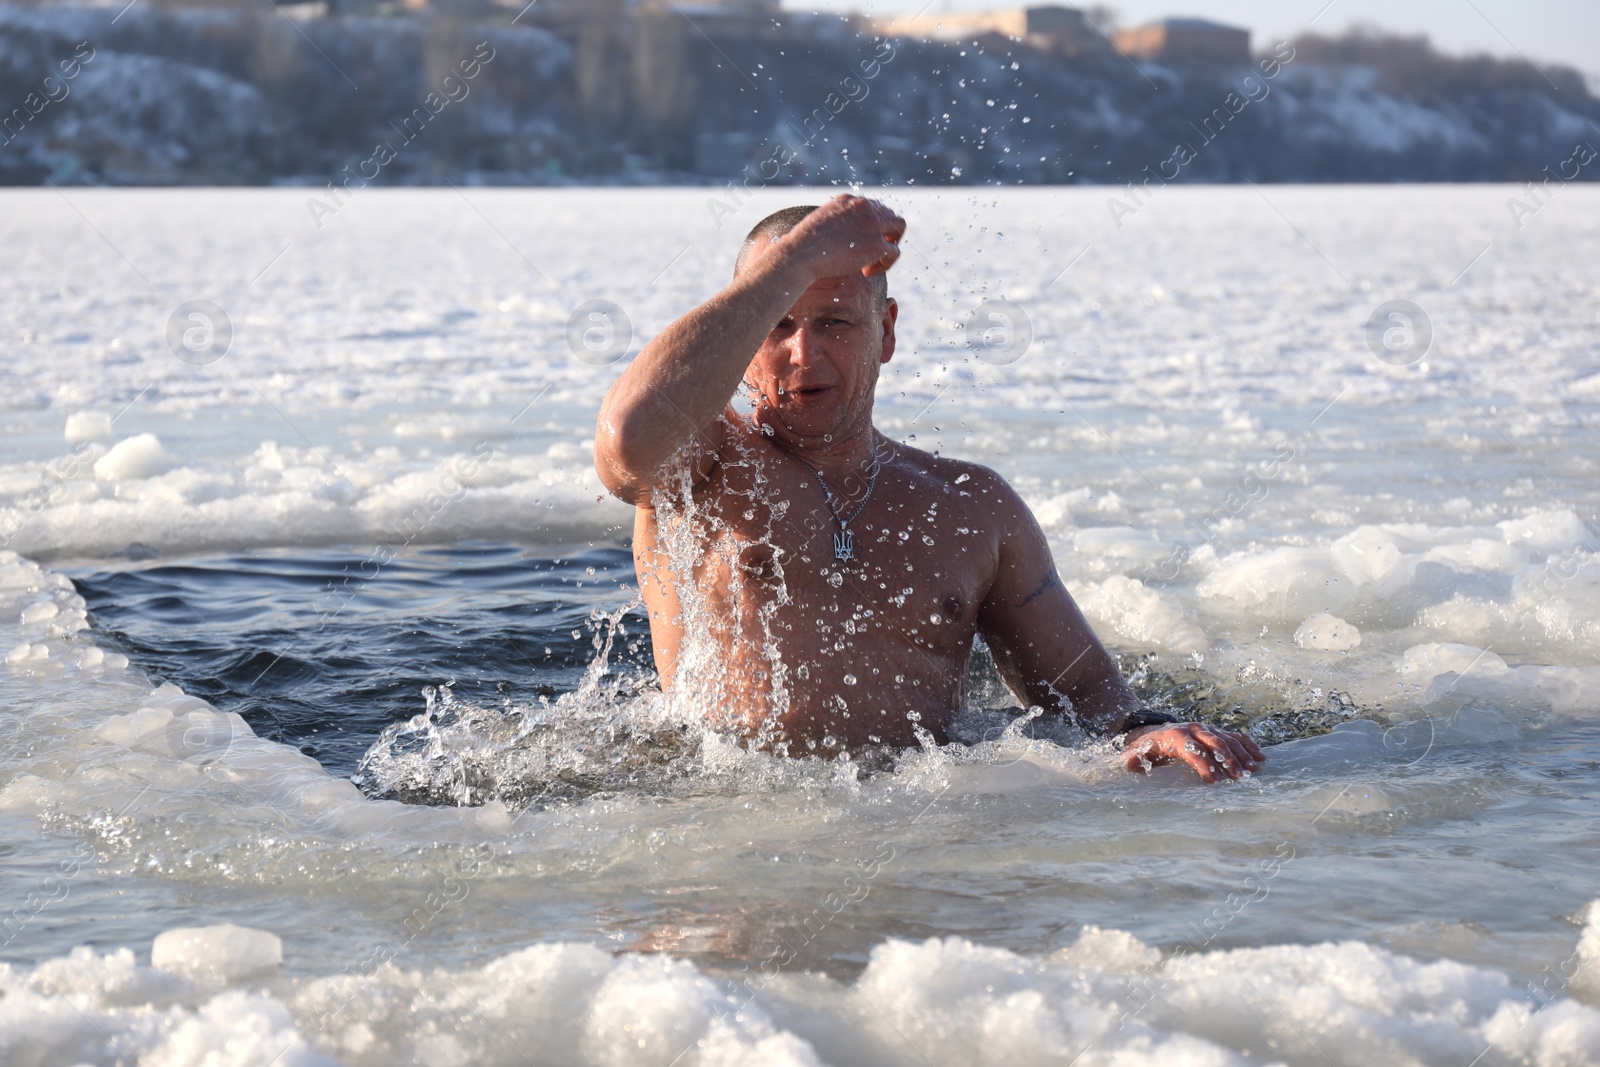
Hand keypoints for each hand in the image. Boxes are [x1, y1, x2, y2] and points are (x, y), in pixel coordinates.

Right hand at [784, 194, 905, 281]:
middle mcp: (864, 206)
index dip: (870, 226)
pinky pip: (894, 252)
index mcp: (848, 200)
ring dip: (891, 244)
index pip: (872, 207)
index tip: (859, 242)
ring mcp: (873, 224)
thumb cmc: (802, 246)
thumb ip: (834, 224)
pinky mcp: (877, 244)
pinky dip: (885, 264)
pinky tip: (867, 272)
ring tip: (875, 261)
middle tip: (871, 253)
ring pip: (899, 227)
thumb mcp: (818, 225)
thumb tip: (836, 238)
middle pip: (889, 214)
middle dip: (884, 234)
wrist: (802, 254)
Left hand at [1123, 722, 1265, 782]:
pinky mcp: (1214, 732)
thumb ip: (1132, 760)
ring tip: (1254, 770)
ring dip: (1241, 754)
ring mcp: (1205, 729)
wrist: (1154, 732)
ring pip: (1226, 739)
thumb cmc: (1146, 750)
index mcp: (1173, 737)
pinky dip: (1247, 745)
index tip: (1213, 780)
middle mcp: (1192, 729)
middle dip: (1226, 759)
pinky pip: (1234, 736)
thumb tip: (1131, 763)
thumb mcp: (1134, 755)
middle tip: (1238, 777)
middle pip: (1213, 742)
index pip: (1190, 749)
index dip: (1202, 764)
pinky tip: (1260, 757)